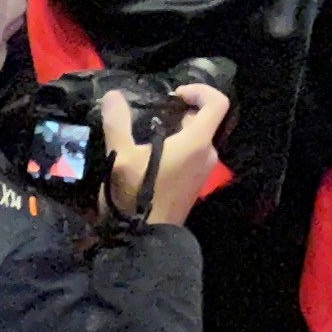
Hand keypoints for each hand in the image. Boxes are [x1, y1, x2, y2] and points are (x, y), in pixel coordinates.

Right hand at [104, 81, 228, 224]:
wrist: (144, 241)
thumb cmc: (136, 196)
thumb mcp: (120, 157)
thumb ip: (117, 123)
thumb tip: (113, 94)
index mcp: (197, 143)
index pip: (217, 103)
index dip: (200, 90)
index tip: (175, 94)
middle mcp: (207, 155)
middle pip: (205, 121)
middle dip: (182, 112)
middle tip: (155, 112)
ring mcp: (203, 172)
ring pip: (197, 140)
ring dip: (178, 131)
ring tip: (148, 133)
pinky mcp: (195, 186)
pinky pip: (193, 156)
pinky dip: (178, 148)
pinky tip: (151, 156)